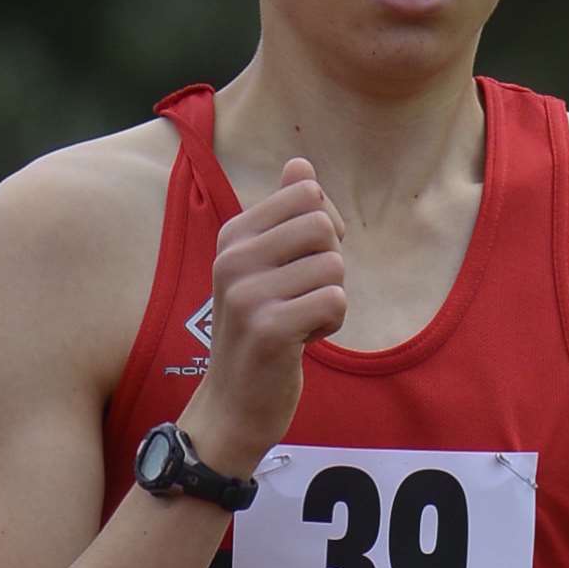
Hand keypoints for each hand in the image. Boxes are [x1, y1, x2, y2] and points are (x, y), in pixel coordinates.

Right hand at [177, 158, 345, 478]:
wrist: (233, 404)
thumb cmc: (259, 328)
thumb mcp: (264, 265)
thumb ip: (284, 214)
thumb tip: (299, 163)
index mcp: (233, 234)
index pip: (307, 192)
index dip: (324, 227)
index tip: (303, 262)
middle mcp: (233, 258)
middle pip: (323, 225)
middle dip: (330, 263)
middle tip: (304, 295)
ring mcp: (247, 293)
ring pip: (334, 265)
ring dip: (331, 298)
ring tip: (300, 319)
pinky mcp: (269, 329)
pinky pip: (335, 300)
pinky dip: (331, 322)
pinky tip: (304, 340)